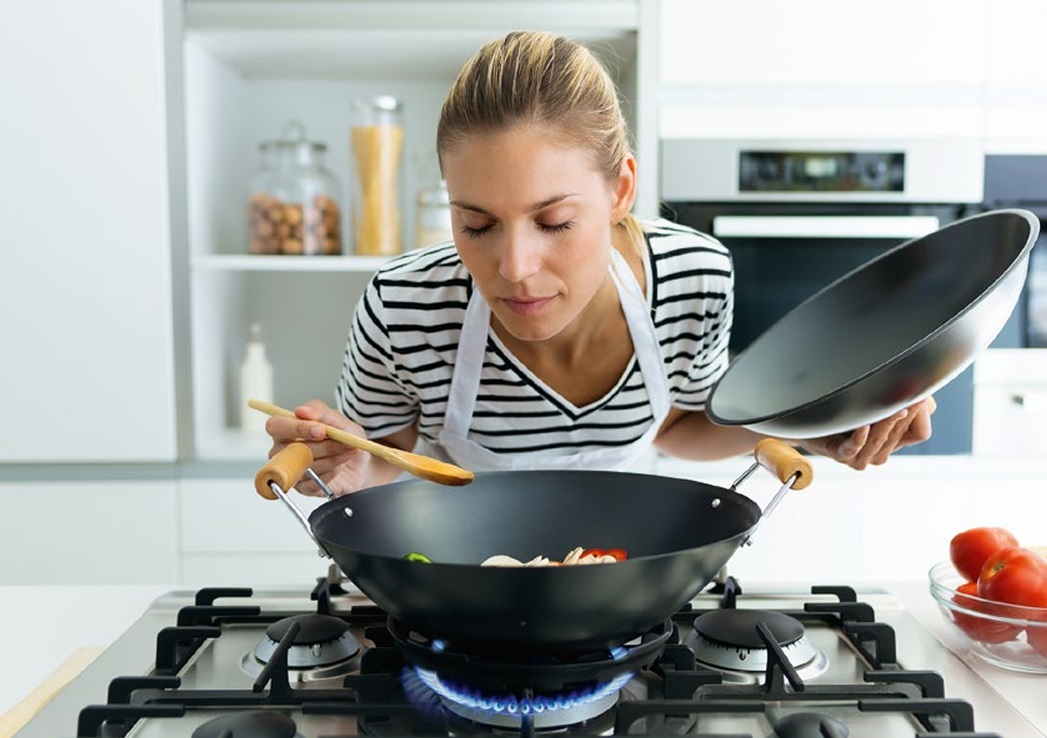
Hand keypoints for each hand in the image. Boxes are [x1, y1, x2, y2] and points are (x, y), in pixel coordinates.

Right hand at [264, 399, 369, 496]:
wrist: (360, 464)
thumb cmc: (345, 439)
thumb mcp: (340, 421)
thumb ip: (321, 412)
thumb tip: (301, 411)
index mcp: (287, 428)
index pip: (275, 426)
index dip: (296, 428)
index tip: (320, 430)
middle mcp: (283, 450)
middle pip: (290, 449)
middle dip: (323, 447)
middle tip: (343, 443)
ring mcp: (290, 470)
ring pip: (305, 466)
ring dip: (332, 459)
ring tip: (347, 453)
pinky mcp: (302, 488)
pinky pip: (313, 482)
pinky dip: (331, 474)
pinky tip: (339, 467)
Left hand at [800, 396, 936, 469]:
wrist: (808, 412)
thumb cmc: (845, 404)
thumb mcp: (882, 397)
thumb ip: (905, 399)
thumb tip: (926, 397)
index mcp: (892, 439)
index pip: (918, 433)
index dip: (919, 415)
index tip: (919, 396)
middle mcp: (877, 450)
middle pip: (899, 436)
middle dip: (905, 415)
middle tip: (911, 396)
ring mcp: (858, 454)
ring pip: (878, 442)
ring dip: (885, 424)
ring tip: (890, 407)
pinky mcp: (837, 453)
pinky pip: (852, 449)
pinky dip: (859, 437)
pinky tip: (863, 426)